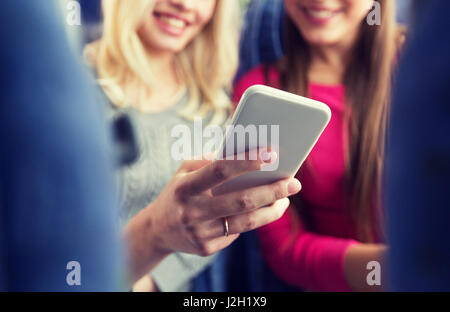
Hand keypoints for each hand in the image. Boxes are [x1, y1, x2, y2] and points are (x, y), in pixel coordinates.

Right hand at [151, 150, 301, 255]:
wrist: (158, 230)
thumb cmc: (178, 192)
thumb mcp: (184, 171)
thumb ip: (208, 160)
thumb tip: (243, 153)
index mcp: (185, 187)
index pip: (220, 170)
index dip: (247, 161)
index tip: (271, 153)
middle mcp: (192, 211)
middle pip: (241, 200)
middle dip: (272, 190)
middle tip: (294, 182)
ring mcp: (200, 233)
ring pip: (246, 222)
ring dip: (272, 210)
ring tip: (285, 199)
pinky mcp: (207, 248)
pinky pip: (237, 232)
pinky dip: (253, 220)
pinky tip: (263, 211)